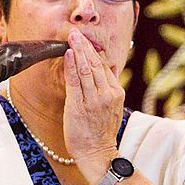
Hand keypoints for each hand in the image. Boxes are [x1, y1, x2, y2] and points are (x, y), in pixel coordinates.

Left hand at [62, 29, 124, 179]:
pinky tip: (69, 54)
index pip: (103, 66)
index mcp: (115, 92)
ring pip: (86, 70)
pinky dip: (72, 66)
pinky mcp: (79, 106)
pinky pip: (75, 82)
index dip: (92, 51)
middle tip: (76, 32)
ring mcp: (94, 100)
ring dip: (78, 51)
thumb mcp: (112, 106)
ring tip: (72, 37)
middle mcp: (107, 94)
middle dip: (85, 46)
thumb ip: (109, 86)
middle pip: (95, 64)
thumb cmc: (100, 131)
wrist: (96, 153)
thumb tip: (108, 66)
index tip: (84, 39)